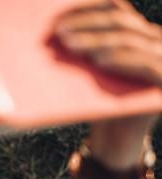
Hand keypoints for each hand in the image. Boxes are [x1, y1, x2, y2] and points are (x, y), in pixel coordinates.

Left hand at [54, 0, 159, 169]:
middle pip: (121, 22)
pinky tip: (97, 60)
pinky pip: (144, 63)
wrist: (116, 137)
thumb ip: (81, 48)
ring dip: (96, 40)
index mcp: (138, 32)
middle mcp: (155, 40)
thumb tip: (54, 28)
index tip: (58, 15)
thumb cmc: (98, 102)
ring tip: (69, 44)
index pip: (115, 8)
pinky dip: (120, 59)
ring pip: (129, 40)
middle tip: (58, 31)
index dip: (87, 9)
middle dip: (87, 24)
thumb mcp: (88, 70)